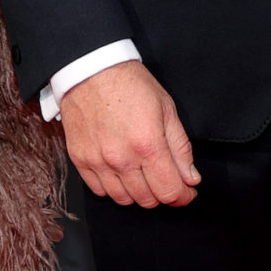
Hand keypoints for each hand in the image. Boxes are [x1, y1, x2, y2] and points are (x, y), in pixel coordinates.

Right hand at [59, 60, 198, 207]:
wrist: (90, 70)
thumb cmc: (130, 84)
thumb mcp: (167, 109)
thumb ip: (180, 148)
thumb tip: (190, 178)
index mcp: (148, 145)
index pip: (170, 192)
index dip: (183, 197)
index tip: (187, 192)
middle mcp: (121, 158)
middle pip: (148, 200)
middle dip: (162, 193)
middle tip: (166, 178)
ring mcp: (98, 161)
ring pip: (123, 199)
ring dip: (138, 193)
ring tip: (143, 175)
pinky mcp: (80, 160)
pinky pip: (99, 191)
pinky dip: (113, 188)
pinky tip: (121, 173)